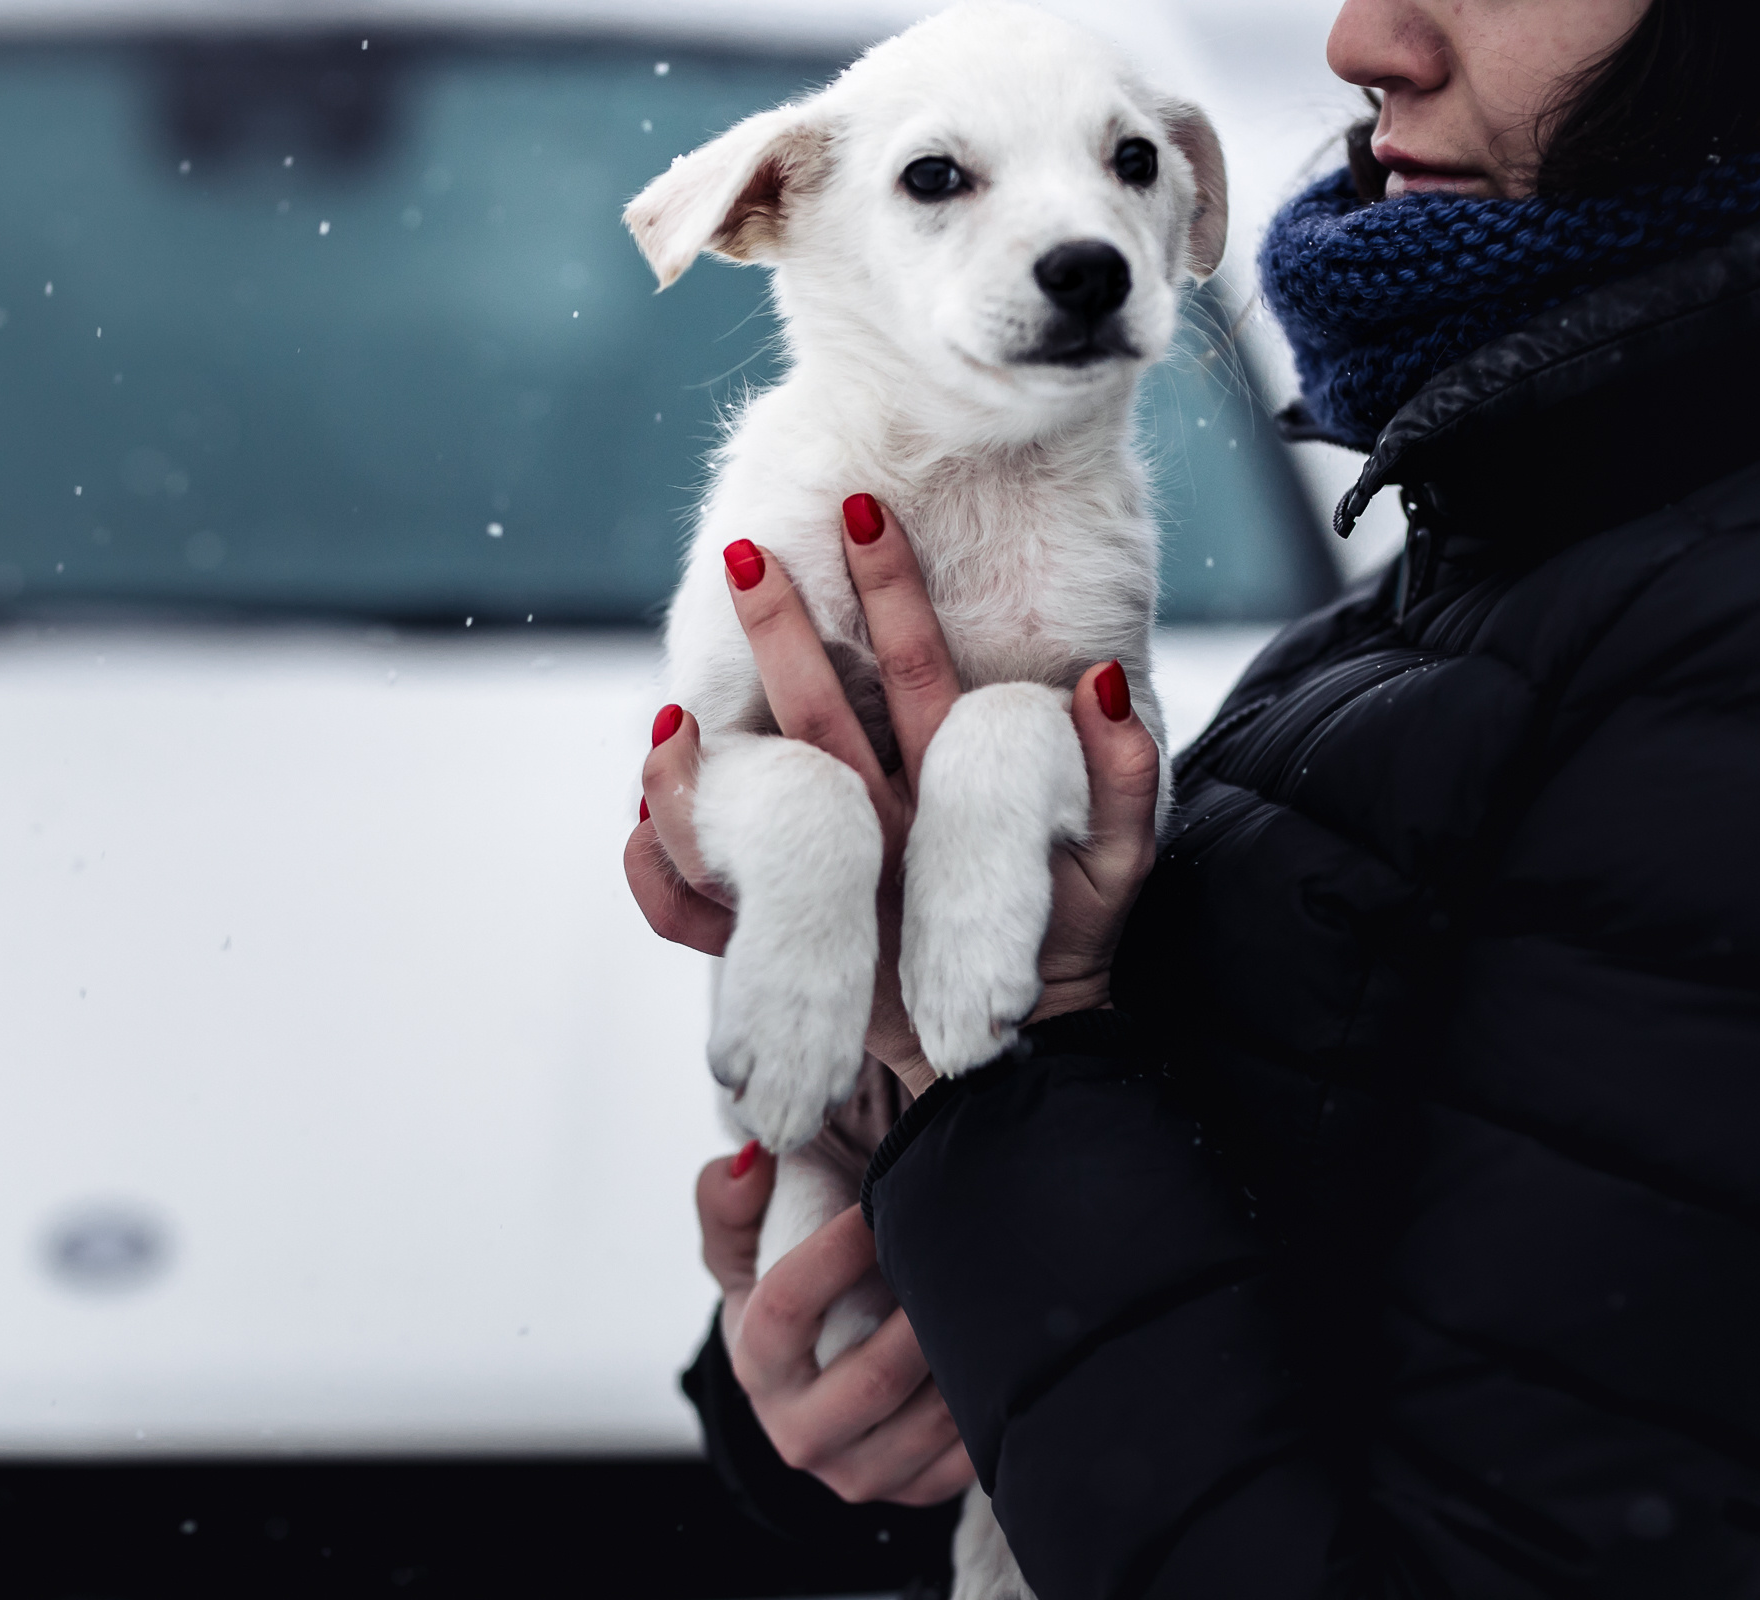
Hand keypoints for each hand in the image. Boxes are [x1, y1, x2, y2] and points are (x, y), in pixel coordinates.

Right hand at [625, 497, 1161, 1096]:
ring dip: (700, 758)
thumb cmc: (1065, 949)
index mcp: (942, 772)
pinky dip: (664, 873)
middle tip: (749, 554)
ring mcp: (821, 863)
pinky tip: (643, 837)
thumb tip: (1099, 681)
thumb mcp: (1113, 864)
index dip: (892, 593)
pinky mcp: (781, 932)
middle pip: (814, 701)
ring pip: (743, 791)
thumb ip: (1116, 779)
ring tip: (673, 722)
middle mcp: (872, 801)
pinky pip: (701, 901)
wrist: (1016, 1055)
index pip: (915, 665)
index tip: (868, 515)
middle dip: (780, 630)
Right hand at [697, 1141, 975, 1505]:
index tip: (876, 1207)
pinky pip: (967, 1452)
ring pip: (932, 1417)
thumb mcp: (739, 1250)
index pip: (786, 1311)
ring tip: (987, 1289)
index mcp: (756, 1367)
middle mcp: (802, 1434)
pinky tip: (997, 1345)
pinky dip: (988, 1396)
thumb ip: (727, 1199)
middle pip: (875, 1378)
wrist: (806, 1386)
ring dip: (965, 1351)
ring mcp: (861, 1473)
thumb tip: (749, 1163)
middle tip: (959, 1251)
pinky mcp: (914, 1491)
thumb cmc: (780, 1298)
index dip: (833, 1254)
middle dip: (923, 1312)